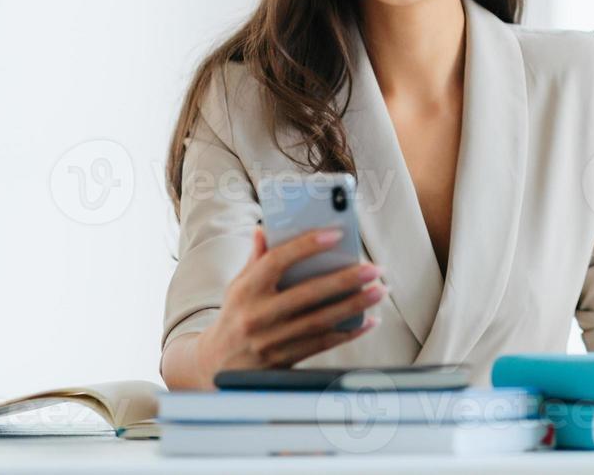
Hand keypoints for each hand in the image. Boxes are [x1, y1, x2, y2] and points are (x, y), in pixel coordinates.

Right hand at [191, 226, 385, 383]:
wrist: (214, 365)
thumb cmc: (235, 315)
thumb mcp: (238, 286)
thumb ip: (256, 259)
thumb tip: (266, 228)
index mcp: (246, 290)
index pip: (277, 261)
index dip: (306, 246)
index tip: (337, 234)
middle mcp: (257, 315)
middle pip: (308, 294)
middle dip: (345, 281)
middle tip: (375, 269)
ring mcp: (269, 341)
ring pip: (320, 321)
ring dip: (354, 306)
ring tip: (379, 291)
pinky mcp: (282, 361)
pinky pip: (322, 345)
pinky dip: (348, 333)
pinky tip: (369, 321)